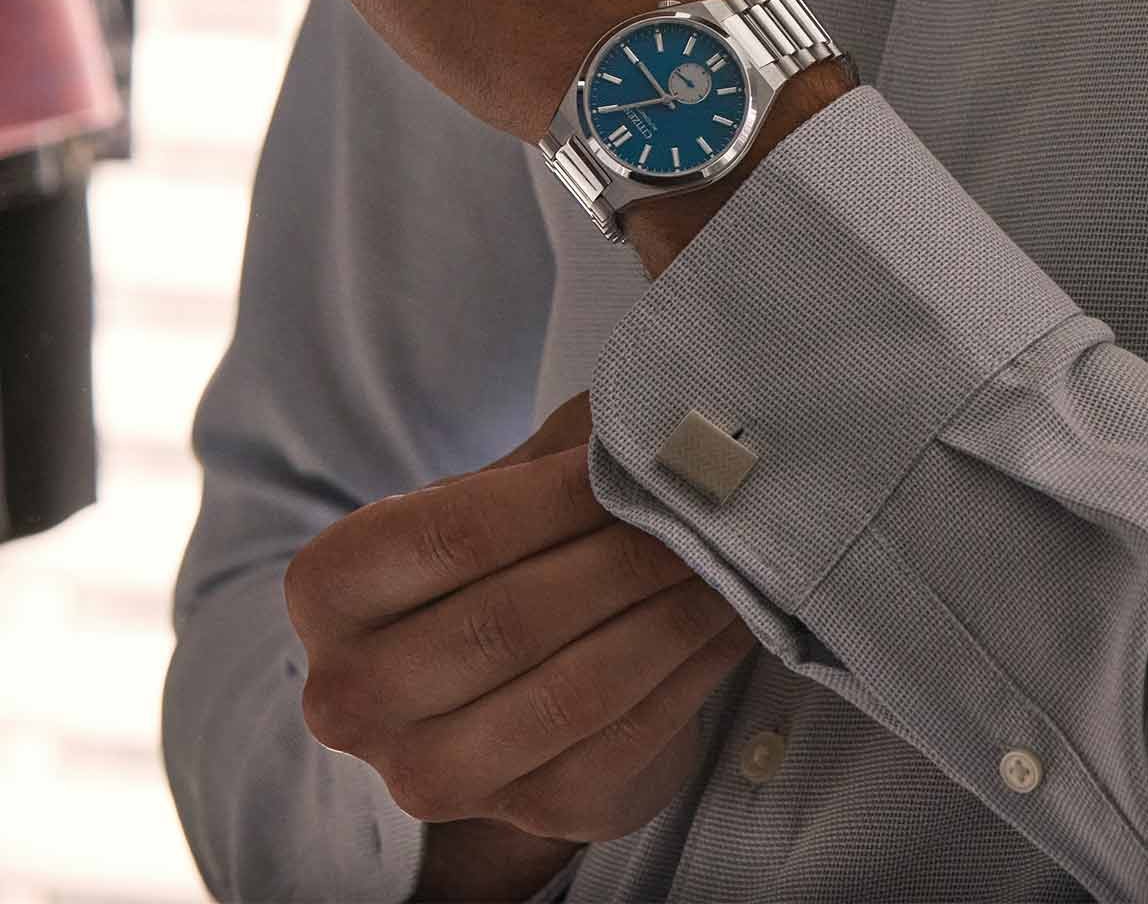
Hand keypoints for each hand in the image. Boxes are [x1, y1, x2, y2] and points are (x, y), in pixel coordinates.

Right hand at [283, 390, 758, 843]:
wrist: (515, 677)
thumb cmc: (510, 552)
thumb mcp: (514, 482)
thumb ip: (571, 447)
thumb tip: (666, 419)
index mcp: (331, 588)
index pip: (451, 535)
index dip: (561, 495)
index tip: (644, 456)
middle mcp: (353, 698)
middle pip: (512, 620)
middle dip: (629, 554)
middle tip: (711, 506)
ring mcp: (432, 775)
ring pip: (577, 689)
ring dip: (675, 613)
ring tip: (732, 555)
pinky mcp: (532, 814)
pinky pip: (629, 737)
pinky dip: (695, 667)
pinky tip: (732, 615)